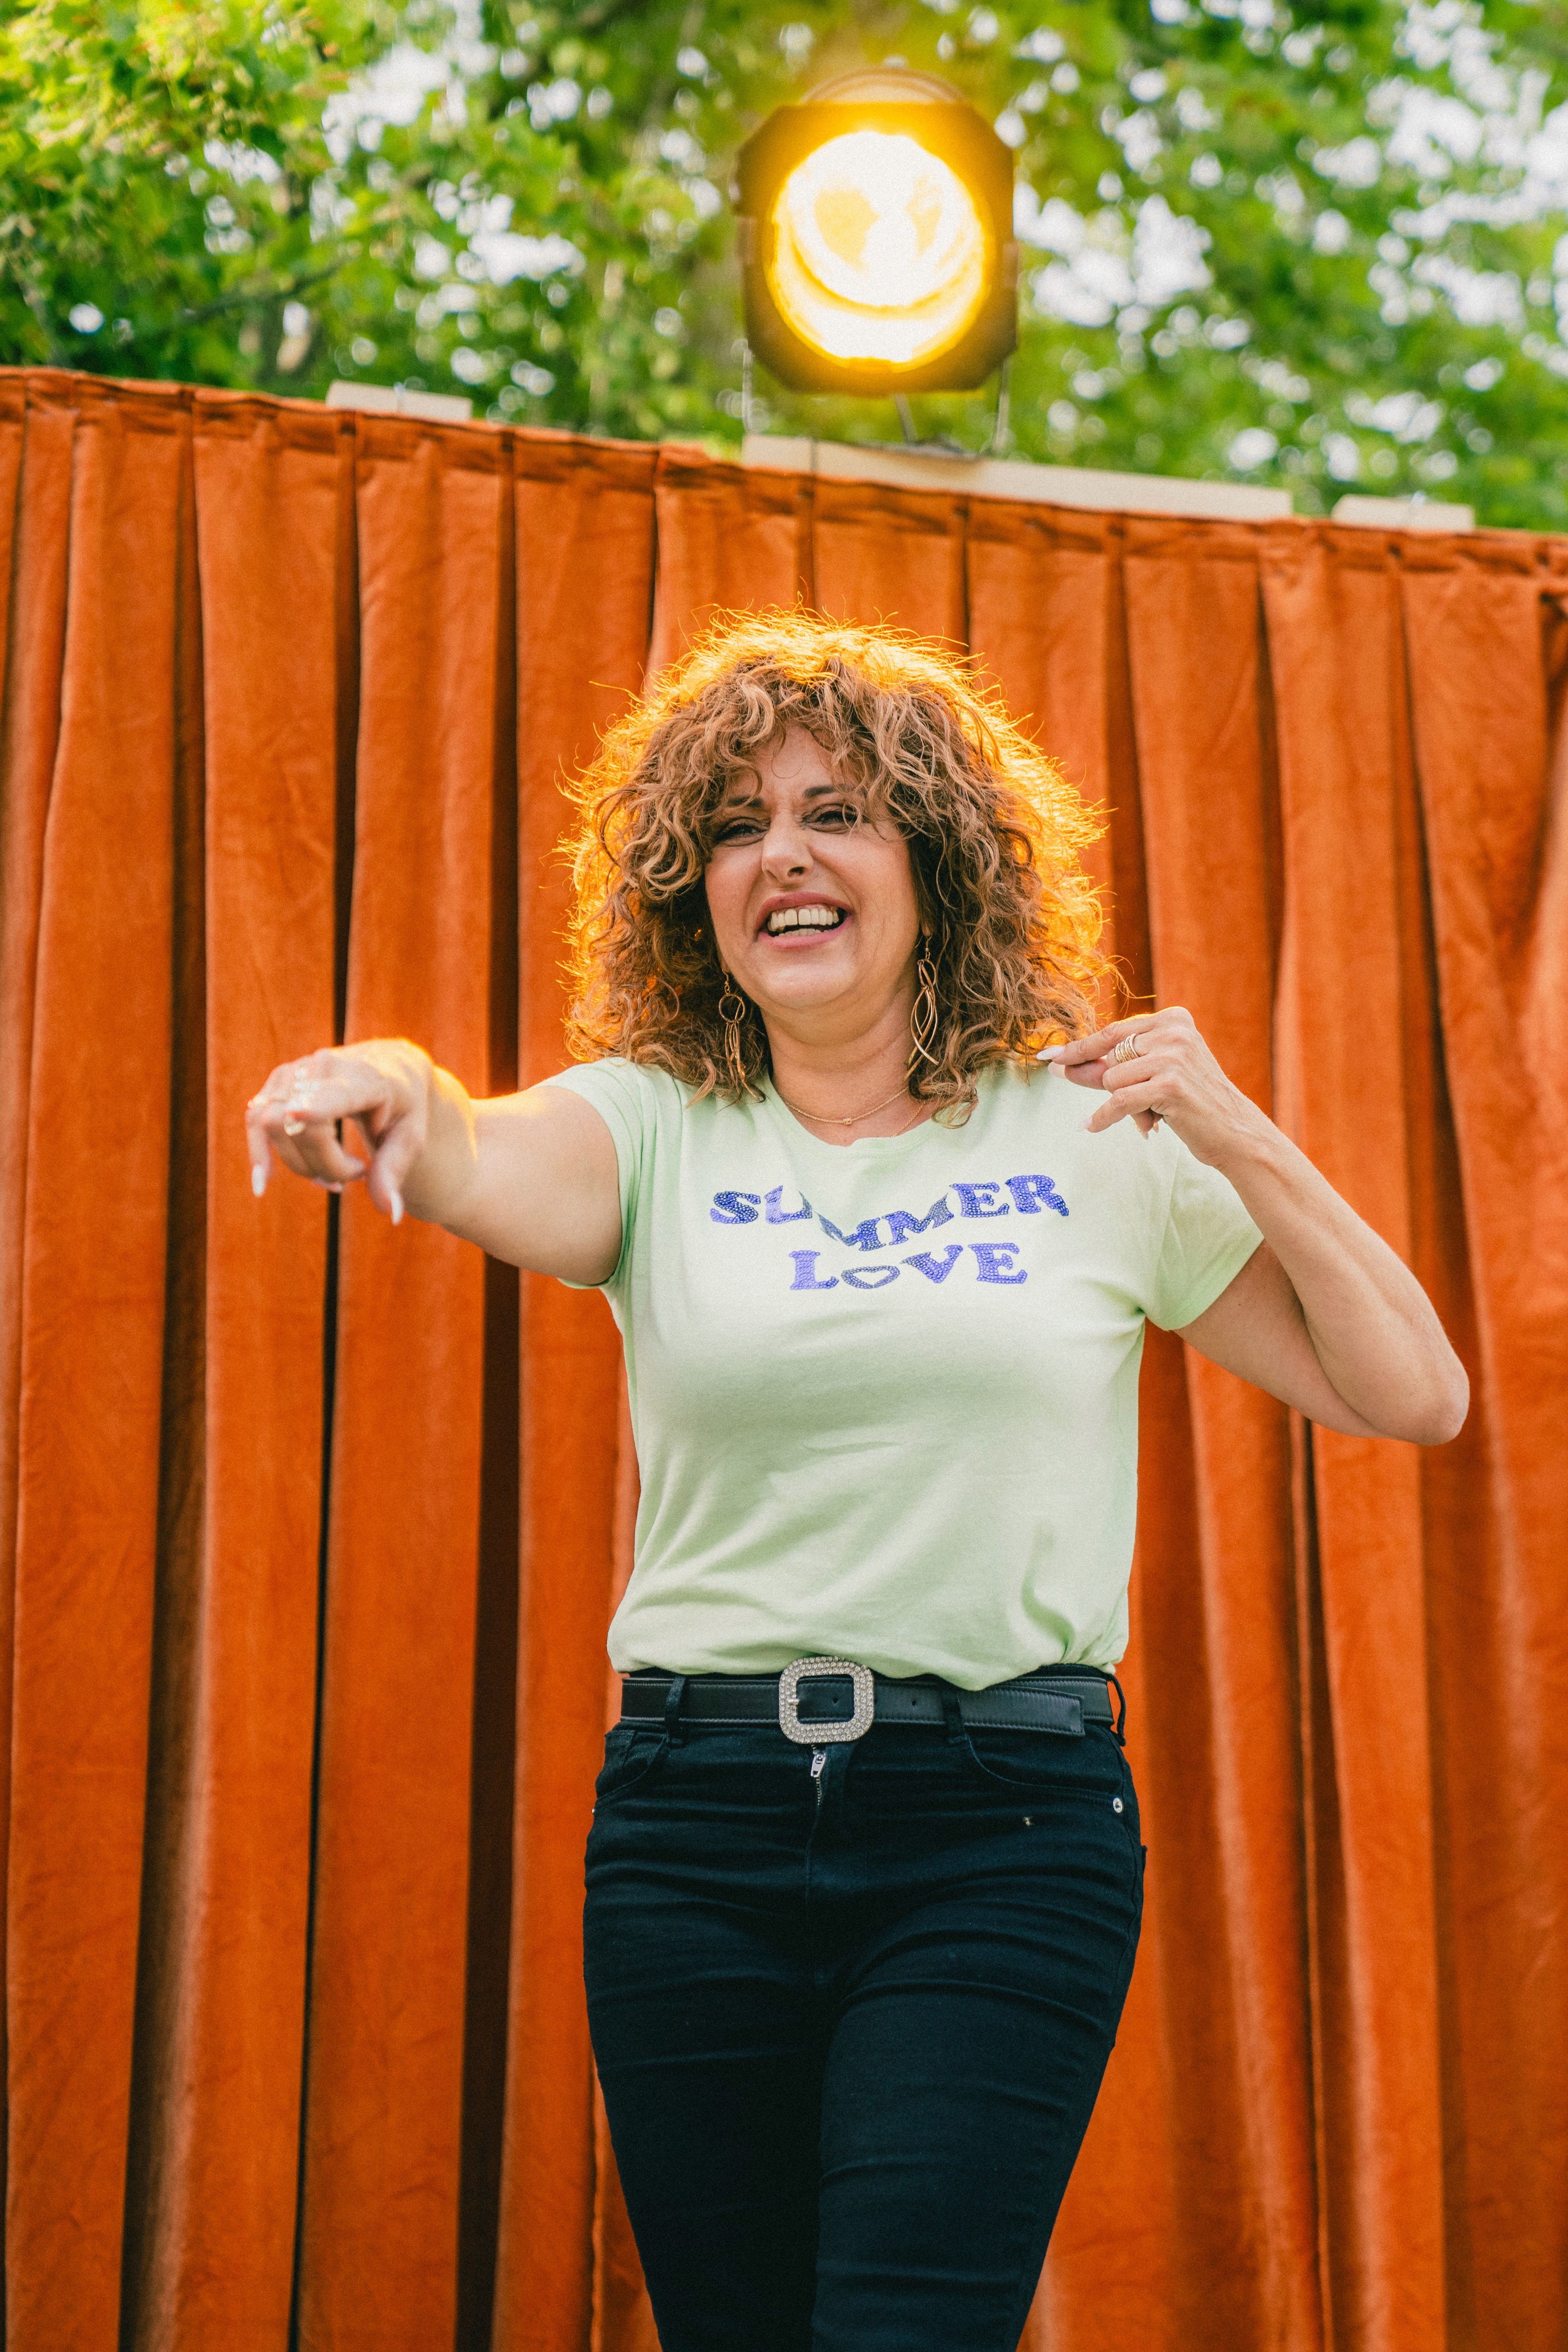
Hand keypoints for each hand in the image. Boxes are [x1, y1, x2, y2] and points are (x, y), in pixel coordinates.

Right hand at [246, 1040, 434, 1223]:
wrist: (383, 1068)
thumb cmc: (401, 1107)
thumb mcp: (409, 1138)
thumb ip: (394, 1171)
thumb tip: (390, 1213)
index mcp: (365, 1079)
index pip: (337, 1095)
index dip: (315, 1107)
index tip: (296, 1115)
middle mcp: (323, 1067)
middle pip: (302, 1128)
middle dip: (325, 1166)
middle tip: (358, 1173)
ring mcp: (294, 1073)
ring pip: (274, 1127)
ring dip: (300, 1165)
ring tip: (334, 1174)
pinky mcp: (275, 1085)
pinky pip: (255, 1122)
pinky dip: (260, 1154)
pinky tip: (262, 1185)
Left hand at [1038, 1007, 1264, 1165]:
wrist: (1234, 1132)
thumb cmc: (1193, 1104)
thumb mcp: (1154, 1076)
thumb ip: (1113, 1068)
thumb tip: (1064, 1067)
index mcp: (1174, 1019)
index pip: (1113, 1031)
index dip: (1079, 1046)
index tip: (1049, 1055)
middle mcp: (1175, 1032)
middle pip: (1110, 1054)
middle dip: (1091, 1076)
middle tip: (1064, 1077)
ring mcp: (1173, 1056)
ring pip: (1113, 1079)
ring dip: (1120, 1103)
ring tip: (1148, 1115)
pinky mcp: (1169, 1085)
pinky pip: (1118, 1101)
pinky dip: (1103, 1117)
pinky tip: (1091, 1126)